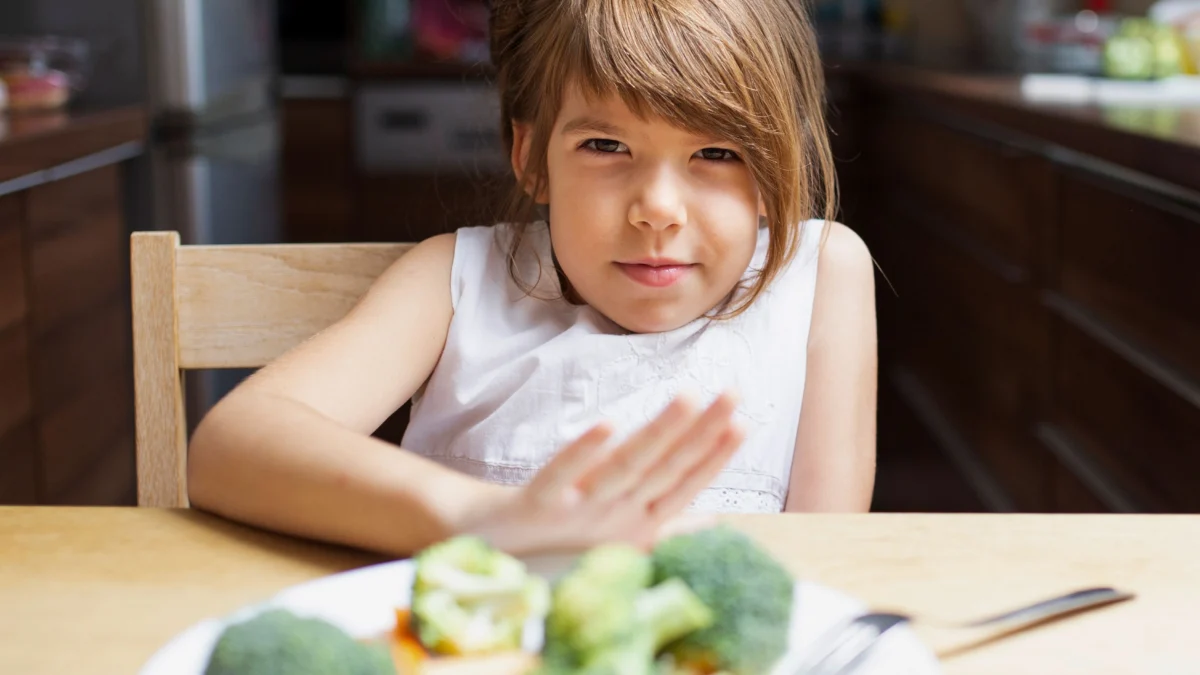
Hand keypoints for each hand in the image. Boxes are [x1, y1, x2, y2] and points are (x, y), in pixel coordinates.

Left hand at [458, 391, 743, 555]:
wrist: (487, 547)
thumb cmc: (558, 536)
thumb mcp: (621, 534)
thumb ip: (668, 525)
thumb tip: (715, 520)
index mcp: (635, 523)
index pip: (685, 485)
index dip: (716, 456)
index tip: (744, 422)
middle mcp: (614, 519)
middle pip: (664, 470)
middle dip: (702, 432)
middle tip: (732, 394)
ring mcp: (579, 512)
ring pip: (627, 468)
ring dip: (659, 434)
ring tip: (687, 398)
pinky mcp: (539, 504)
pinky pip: (564, 475)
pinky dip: (586, 452)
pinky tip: (609, 422)